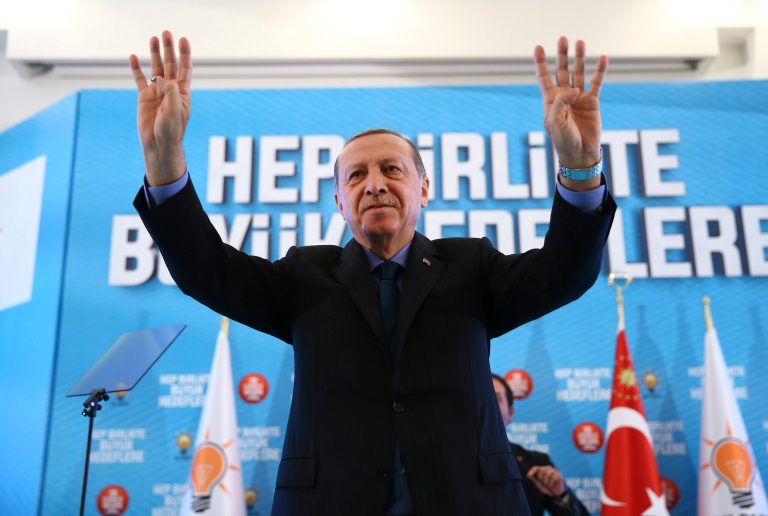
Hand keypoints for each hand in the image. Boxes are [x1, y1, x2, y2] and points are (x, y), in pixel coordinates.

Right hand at [129, 30, 191, 185]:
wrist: (158, 144)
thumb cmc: (170, 131)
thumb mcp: (174, 111)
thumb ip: (171, 94)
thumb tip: (162, 78)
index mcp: (182, 92)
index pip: (184, 69)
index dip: (184, 54)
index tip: (183, 39)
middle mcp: (170, 90)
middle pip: (170, 64)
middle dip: (169, 49)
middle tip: (166, 33)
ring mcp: (157, 92)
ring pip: (155, 68)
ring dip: (155, 53)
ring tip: (153, 38)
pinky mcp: (144, 97)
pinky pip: (140, 79)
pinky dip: (136, 68)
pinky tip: (134, 57)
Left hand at [527, 464, 565, 496]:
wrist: (556, 494)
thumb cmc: (547, 488)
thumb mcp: (539, 485)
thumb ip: (534, 479)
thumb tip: (528, 475)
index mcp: (542, 470)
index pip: (536, 468)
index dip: (532, 471)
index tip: (528, 475)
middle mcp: (548, 469)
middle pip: (541, 470)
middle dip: (541, 479)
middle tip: (544, 484)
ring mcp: (554, 471)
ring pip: (547, 473)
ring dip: (546, 482)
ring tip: (548, 485)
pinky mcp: (559, 474)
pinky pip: (553, 477)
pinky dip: (551, 483)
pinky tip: (552, 485)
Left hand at [533, 36, 607, 190]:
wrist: (579, 154)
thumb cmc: (563, 141)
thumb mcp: (555, 122)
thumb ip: (561, 103)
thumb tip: (574, 89)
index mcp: (550, 101)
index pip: (544, 77)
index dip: (541, 62)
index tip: (539, 47)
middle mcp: (564, 96)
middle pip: (562, 70)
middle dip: (562, 55)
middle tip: (563, 39)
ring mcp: (578, 98)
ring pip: (579, 73)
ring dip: (579, 58)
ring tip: (580, 43)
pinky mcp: (592, 102)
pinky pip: (596, 83)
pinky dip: (599, 71)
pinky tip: (602, 58)